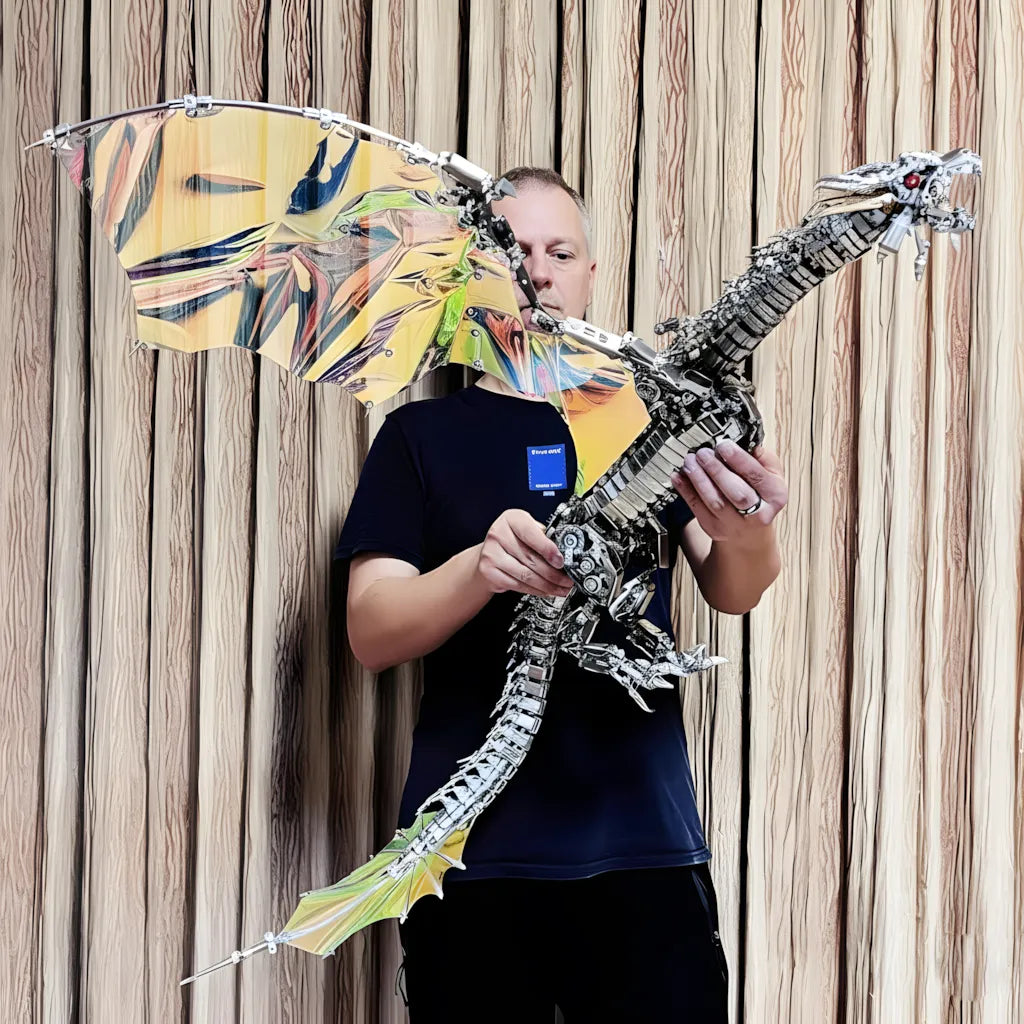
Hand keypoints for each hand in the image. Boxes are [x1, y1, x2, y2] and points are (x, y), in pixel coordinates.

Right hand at [476, 509, 573, 597]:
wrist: (490, 554)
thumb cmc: (513, 540)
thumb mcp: (528, 530)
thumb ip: (544, 538)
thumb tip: (565, 554)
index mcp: (511, 519)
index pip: (531, 534)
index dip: (548, 549)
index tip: (561, 561)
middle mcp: (498, 534)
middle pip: (530, 558)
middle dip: (553, 573)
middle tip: (567, 580)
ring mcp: (491, 553)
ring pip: (525, 575)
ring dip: (547, 585)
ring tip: (560, 588)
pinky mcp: (489, 572)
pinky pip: (518, 585)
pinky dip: (536, 590)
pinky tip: (546, 591)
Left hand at [671, 440, 787, 544]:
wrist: (749, 531)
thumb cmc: (759, 494)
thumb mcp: (770, 475)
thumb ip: (761, 458)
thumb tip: (745, 441)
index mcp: (775, 496)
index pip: (757, 476)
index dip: (739, 460)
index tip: (723, 445)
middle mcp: (758, 514)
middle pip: (736, 493)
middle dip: (716, 470)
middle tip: (703, 453)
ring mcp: (735, 525)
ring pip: (715, 501)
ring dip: (699, 479)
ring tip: (690, 462)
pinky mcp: (715, 529)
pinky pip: (697, 508)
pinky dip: (686, 490)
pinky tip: (679, 476)